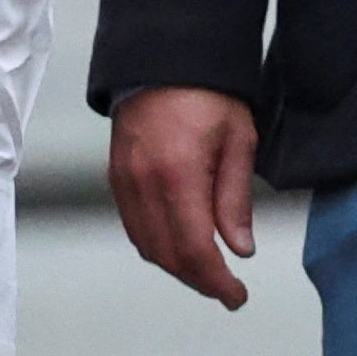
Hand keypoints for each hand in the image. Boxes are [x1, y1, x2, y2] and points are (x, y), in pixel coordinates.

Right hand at [107, 87, 257, 308]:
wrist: (164, 60)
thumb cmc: (208, 94)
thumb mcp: (239, 140)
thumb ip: (235, 199)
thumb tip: (240, 248)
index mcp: (179, 175)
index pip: (195, 250)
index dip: (217, 282)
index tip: (236, 295)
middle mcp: (144, 183)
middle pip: (168, 256)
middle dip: (199, 280)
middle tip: (226, 288)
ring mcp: (124, 181)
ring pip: (146, 246)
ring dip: (176, 266)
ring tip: (207, 270)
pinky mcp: (116, 177)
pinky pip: (133, 227)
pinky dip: (155, 245)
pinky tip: (178, 245)